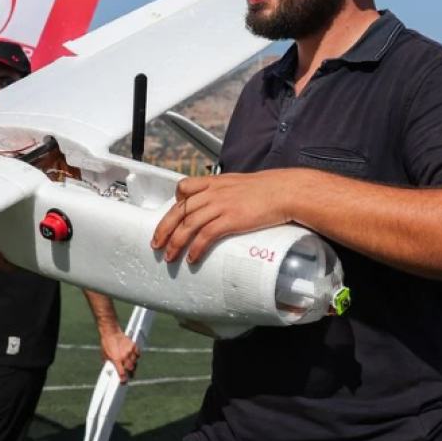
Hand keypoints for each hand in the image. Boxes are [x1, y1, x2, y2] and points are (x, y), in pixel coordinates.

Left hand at [99, 328, 140, 383]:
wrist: (111, 332)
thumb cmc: (106, 343)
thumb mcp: (105, 355)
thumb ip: (109, 363)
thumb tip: (110, 370)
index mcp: (116, 359)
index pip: (122, 373)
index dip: (123, 379)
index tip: (124, 382)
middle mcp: (124, 356)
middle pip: (131, 369)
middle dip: (130, 373)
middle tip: (130, 375)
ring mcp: (130, 351)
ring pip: (135, 362)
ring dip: (133, 366)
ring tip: (131, 367)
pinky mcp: (133, 345)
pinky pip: (138, 354)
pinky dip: (137, 357)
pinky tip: (134, 358)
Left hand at [150, 171, 294, 263]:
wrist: (285, 191)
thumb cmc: (268, 189)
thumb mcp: (240, 184)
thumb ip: (227, 192)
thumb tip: (225, 205)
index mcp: (214, 182)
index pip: (184, 188)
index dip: (175, 202)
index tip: (172, 216)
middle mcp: (213, 193)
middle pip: (179, 211)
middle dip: (164, 229)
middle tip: (156, 244)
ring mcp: (220, 206)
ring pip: (188, 225)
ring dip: (176, 243)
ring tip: (170, 257)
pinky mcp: (230, 220)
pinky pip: (206, 236)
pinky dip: (196, 248)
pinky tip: (192, 258)